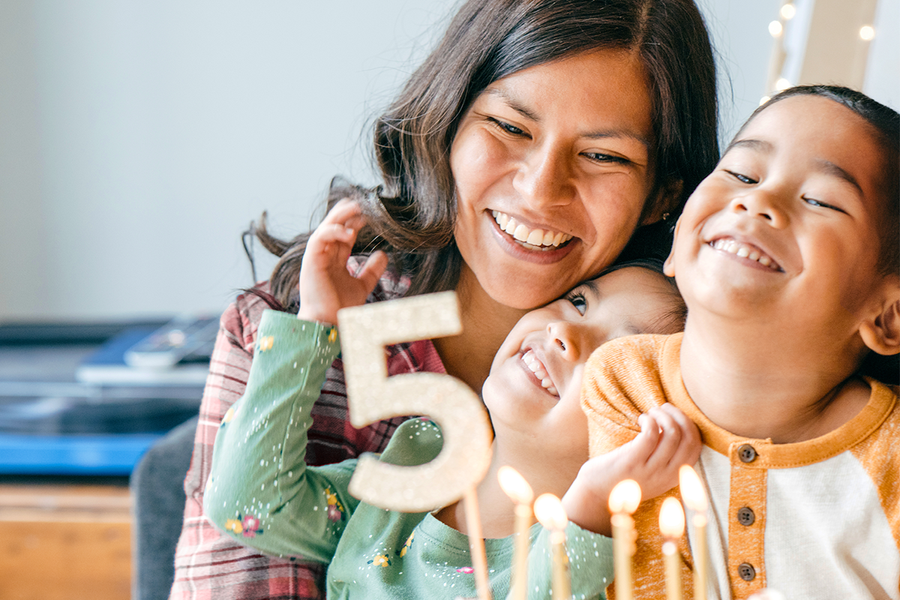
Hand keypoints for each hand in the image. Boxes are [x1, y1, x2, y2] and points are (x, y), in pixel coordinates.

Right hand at [296, 199, 387, 324]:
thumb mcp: (363, 285)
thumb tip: (384, 254)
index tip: (374, 213)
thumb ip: (372, 270)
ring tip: (358, 208)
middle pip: (335, 224)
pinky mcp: (310, 260)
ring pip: (326, 226)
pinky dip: (333, 232)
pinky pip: (319, 238)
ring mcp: (317, 256)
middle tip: (366, 203)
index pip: (346, 232)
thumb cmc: (340, 307)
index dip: (358, 221)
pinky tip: (350, 233)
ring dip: (341, 214)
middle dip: (349, 212)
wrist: (328, 324)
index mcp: (335, 258)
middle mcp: (325, 254)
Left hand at [563, 404, 700, 535]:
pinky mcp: (631, 462)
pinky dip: (649, 420)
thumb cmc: (623, 476)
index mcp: (673, 477)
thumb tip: (675, 425)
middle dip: (679, 416)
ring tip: (651, 413)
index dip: (690, 425)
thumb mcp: (651, 473)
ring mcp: (649, 470)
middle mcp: (665, 476)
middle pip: (688, 438)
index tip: (675, 415)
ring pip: (672, 433)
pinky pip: (650, 434)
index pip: (696, 447)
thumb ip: (665, 458)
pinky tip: (641, 419)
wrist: (595, 494)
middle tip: (663, 408)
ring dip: (663, 415)